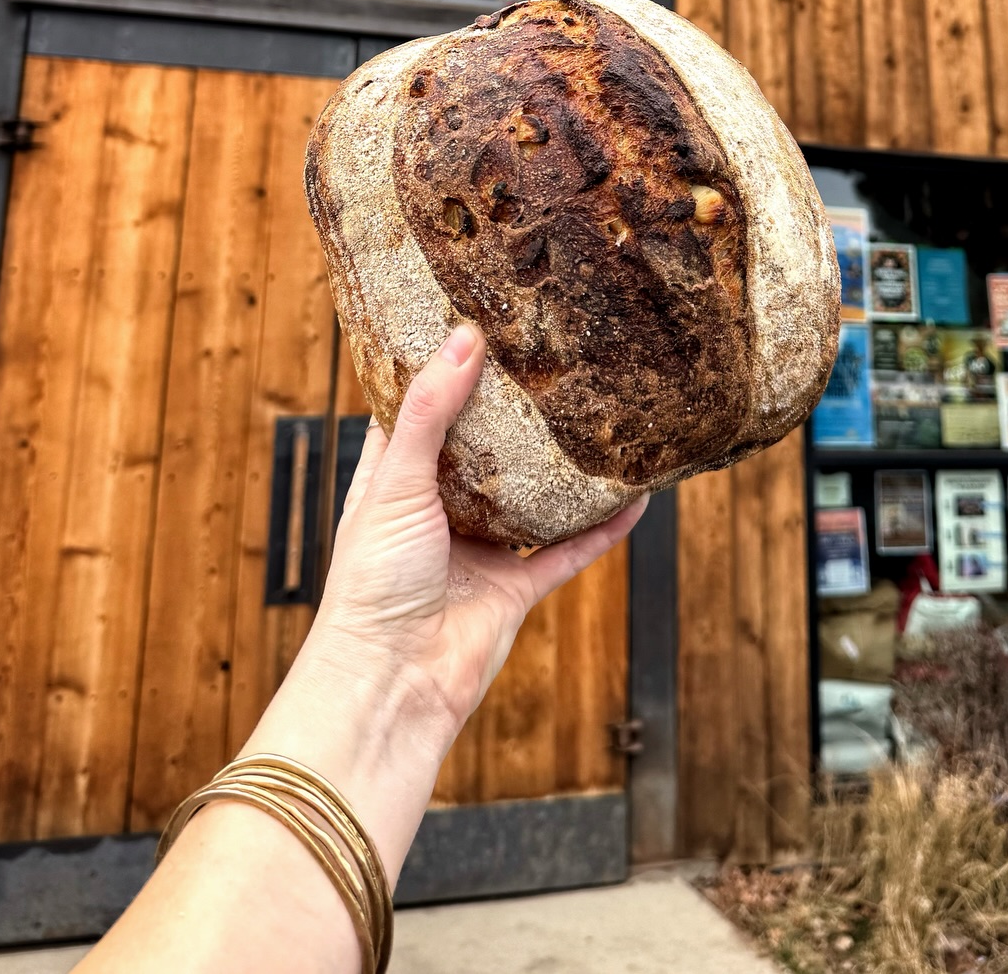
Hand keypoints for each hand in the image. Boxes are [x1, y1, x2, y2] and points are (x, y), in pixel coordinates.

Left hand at [243, 323, 645, 883]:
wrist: (391, 683)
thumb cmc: (372, 584)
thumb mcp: (395, 483)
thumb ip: (429, 412)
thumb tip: (465, 338)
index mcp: (394, 483)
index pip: (416, 414)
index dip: (442, 373)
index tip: (475, 324)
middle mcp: (438, 512)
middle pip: (482, 452)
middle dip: (511, 414)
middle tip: (548, 360)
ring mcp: (479, 552)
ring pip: (530, 500)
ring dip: (559, 470)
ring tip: (596, 419)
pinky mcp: (515, 590)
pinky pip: (568, 551)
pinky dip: (602, 528)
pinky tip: (635, 498)